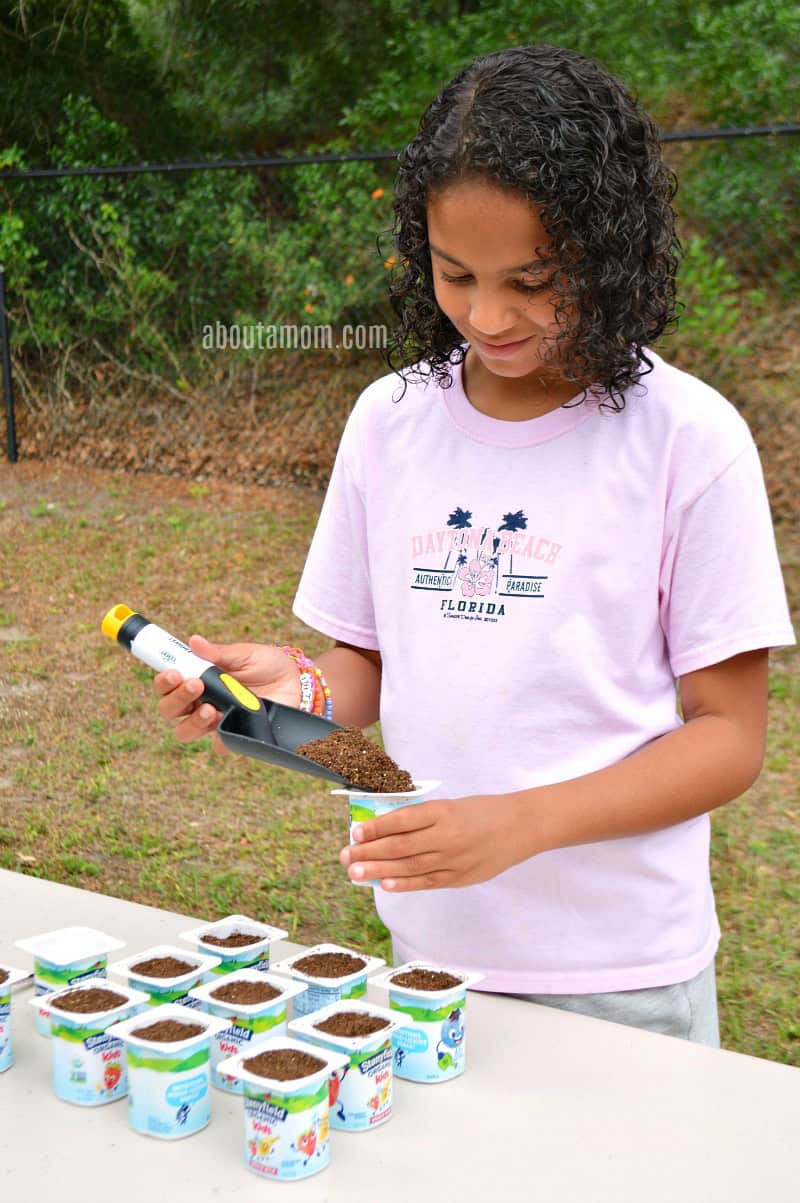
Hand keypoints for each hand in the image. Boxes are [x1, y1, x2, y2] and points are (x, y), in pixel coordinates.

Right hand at [153, 635, 300, 749]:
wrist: (299, 683)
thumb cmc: (268, 665)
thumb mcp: (247, 654)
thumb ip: (221, 653)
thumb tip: (194, 641)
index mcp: (197, 679)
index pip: (167, 684)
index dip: (164, 681)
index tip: (174, 672)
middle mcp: (200, 702)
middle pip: (169, 710)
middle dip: (177, 698)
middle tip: (195, 684)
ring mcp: (216, 721)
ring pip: (186, 731)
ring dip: (192, 721)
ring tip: (210, 709)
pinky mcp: (235, 736)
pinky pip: (221, 746)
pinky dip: (222, 739)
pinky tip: (231, 726)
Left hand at [338, 793, 526, 890]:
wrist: (521, 826)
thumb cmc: (483, 811)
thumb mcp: (452, 805)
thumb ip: (423, 818)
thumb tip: (386, 830)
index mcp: (443, 812)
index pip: (402, 820)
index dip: (376, 828)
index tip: (355, 832)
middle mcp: (446, 835)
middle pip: (399, 846)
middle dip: (368, 852)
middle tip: (344, 857)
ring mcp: (454, 859)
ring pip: (409, 866)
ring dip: (378, 870)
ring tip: (355, 873)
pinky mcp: (460, 877)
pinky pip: (427, 882)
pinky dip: (404, 884)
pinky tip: (384, 884)